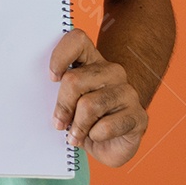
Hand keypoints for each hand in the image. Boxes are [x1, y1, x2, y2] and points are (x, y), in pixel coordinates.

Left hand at [49, 27, 147, 167]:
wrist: (111, 145)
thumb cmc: (84, 120)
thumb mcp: (68, 103)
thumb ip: (60, 92)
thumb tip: (47, 99)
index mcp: (92, 60)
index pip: (77, 40)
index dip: (60, 56)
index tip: (52, 78)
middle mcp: (112, 71)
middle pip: (75, 80)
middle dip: (63, 106)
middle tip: (59, 123)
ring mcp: (127, 92)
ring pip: (89, 105)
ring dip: (78, 126)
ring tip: (75, 136)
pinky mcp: (138, 115)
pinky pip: (106, 126)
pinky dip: (95, 136)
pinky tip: (96, 137)